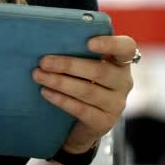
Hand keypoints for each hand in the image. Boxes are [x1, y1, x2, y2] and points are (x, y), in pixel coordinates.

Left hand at [33, 35, 137, 154]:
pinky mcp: (104, 122)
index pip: (126, 48)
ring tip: (38, 75)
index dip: (110, 44)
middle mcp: (123, 83)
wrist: (84, 124)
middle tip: (43, 61)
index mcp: (121, 62)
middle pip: (100, 72)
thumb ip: (78, 52)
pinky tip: (46, 92)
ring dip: (60, 82)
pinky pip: (81, 109)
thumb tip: (48, 40)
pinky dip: (61, 99)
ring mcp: (116, 105)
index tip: (89, 42)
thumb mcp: (86, 67)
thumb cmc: (83, 84)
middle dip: (68, 65)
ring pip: (88, 91)